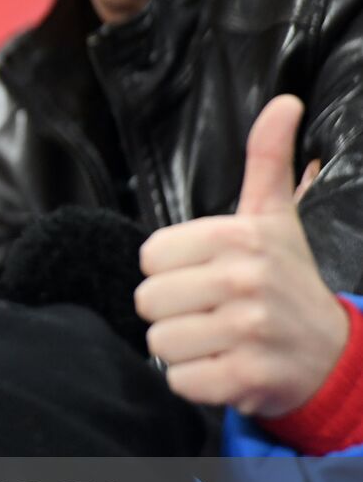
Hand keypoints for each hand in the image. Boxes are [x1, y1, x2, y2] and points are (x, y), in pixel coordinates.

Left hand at [134, 95, 347, 416]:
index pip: (149, 257)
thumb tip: (283, 100)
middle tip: (212, 312)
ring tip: (219, 339)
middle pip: (147, 300)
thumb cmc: (288, 281)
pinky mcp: (246, 377)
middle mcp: (245, 279)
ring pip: (160, 342)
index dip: (170, 272)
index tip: (206, 276)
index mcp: (240, 237)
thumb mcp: (276, 218)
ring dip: (183, 348)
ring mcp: (248, 330)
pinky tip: (226, 367)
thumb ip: (268, 161)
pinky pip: (180, 381)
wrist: (333, 356)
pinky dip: (196, 382)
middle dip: (173, 312)